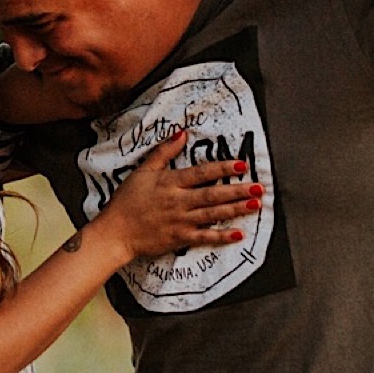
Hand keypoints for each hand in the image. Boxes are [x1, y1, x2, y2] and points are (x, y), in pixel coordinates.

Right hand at [86, 131, 263, 261]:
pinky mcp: (180, 238)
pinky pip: (205, 237)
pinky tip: (238, 234)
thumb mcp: (143, 170)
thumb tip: (181, 133)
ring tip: (255, 204)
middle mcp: (179, 201)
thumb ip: (164, 152)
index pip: (201, 173)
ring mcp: (181, 221)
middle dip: (237, 190)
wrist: (116, 231)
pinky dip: (222, 236)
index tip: (240, 164)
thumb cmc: (127, 200)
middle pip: (213, 194)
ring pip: (213, 213)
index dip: (222, 168)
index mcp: (171, 182)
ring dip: (235, 209)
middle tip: (258, 186)